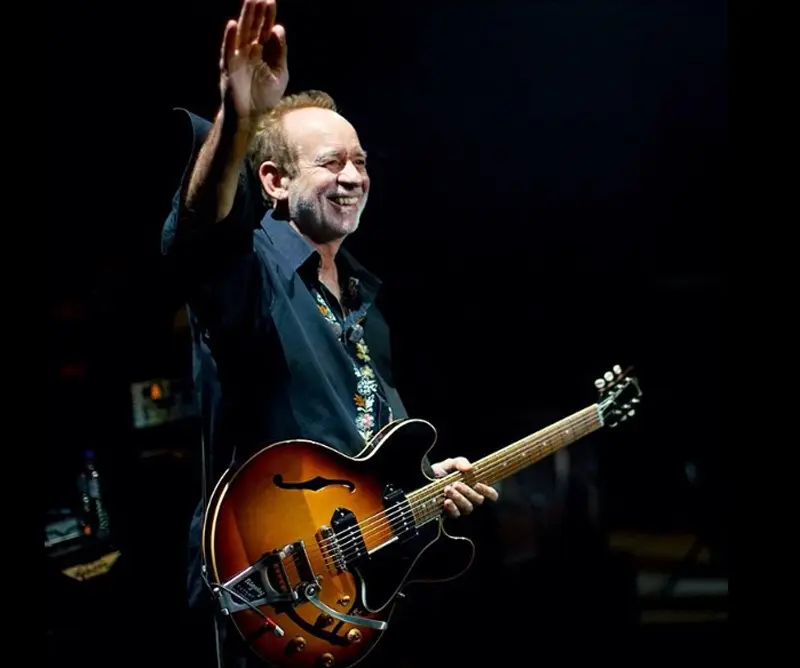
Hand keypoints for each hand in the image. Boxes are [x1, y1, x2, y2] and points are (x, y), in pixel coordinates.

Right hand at [219, 0, 288, 121]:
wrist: (251, 118)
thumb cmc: (265, 97)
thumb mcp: (280, 73)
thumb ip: (280, 52)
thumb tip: (277, 28)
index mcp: (261, 53)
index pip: (264, 30)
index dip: (267, 16)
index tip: (270, 1)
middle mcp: (249, 52)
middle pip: (253, 28)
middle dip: (257, 12)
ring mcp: (238, 59)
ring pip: (241, 35)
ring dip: (245, 18)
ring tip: (249, 2)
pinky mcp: (229, 69)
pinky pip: (229, 51)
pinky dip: (230, 38)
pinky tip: (233, 25)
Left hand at [430, 457, 498, 518]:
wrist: (423, 480)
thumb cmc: (440, 472)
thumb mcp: (450, 464)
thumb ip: (460, 462)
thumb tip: (469, 468)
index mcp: (474, 486)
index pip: (491, 494)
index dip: (488, 491)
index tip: (478, 484)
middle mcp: (470, 498)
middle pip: (478, 501)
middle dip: (468, 492)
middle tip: (456, 484)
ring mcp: (461, 507)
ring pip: (468, 508)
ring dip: (459, 498)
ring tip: (447, 489)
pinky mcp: (450, 513)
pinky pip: (456, 515)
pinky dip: (452, 508)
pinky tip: (446, 501)